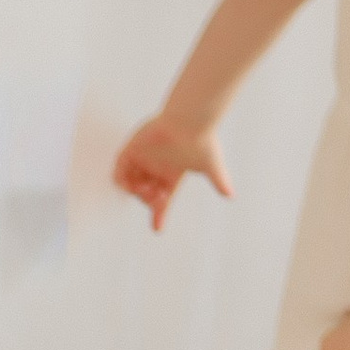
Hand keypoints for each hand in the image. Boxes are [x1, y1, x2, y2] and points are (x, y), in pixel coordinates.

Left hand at [111, 113, 232, 234]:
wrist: (187, 119)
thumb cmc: (200, 140)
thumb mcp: (211, 165)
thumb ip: (220, 181)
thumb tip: (231, 196)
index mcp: (172, 175)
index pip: (163, 200)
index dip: (159, 215)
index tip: (157, 229)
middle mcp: (156, 169)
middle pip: (146, 195)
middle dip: (149, 201)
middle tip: (157, 198)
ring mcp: (143, 160)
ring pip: (132, 184)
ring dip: (136, 193)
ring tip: (147, 190)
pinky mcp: (132, 150)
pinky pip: (118, 170)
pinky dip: (120, 180)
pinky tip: (129, 184)